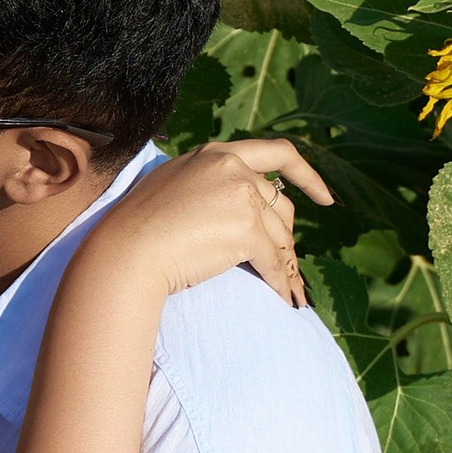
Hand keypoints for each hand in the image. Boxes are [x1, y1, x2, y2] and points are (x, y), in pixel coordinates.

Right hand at [88, 134, 331, 311]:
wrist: (126, 250)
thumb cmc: (137, 226)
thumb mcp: (173, 185)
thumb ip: (206, 183)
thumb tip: (234, 201)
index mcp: (217, 153)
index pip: (277, 153)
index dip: (307, 174)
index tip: (325, 198)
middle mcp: (234, 167)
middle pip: (281, 204)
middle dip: (287, 237)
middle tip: (288, 265)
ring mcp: (242, 196)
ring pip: (280, 236)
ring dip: (286, 267)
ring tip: (291, 292)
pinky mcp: (246, 229)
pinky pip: (274, 262)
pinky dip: (280, 283)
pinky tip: (284, 299)